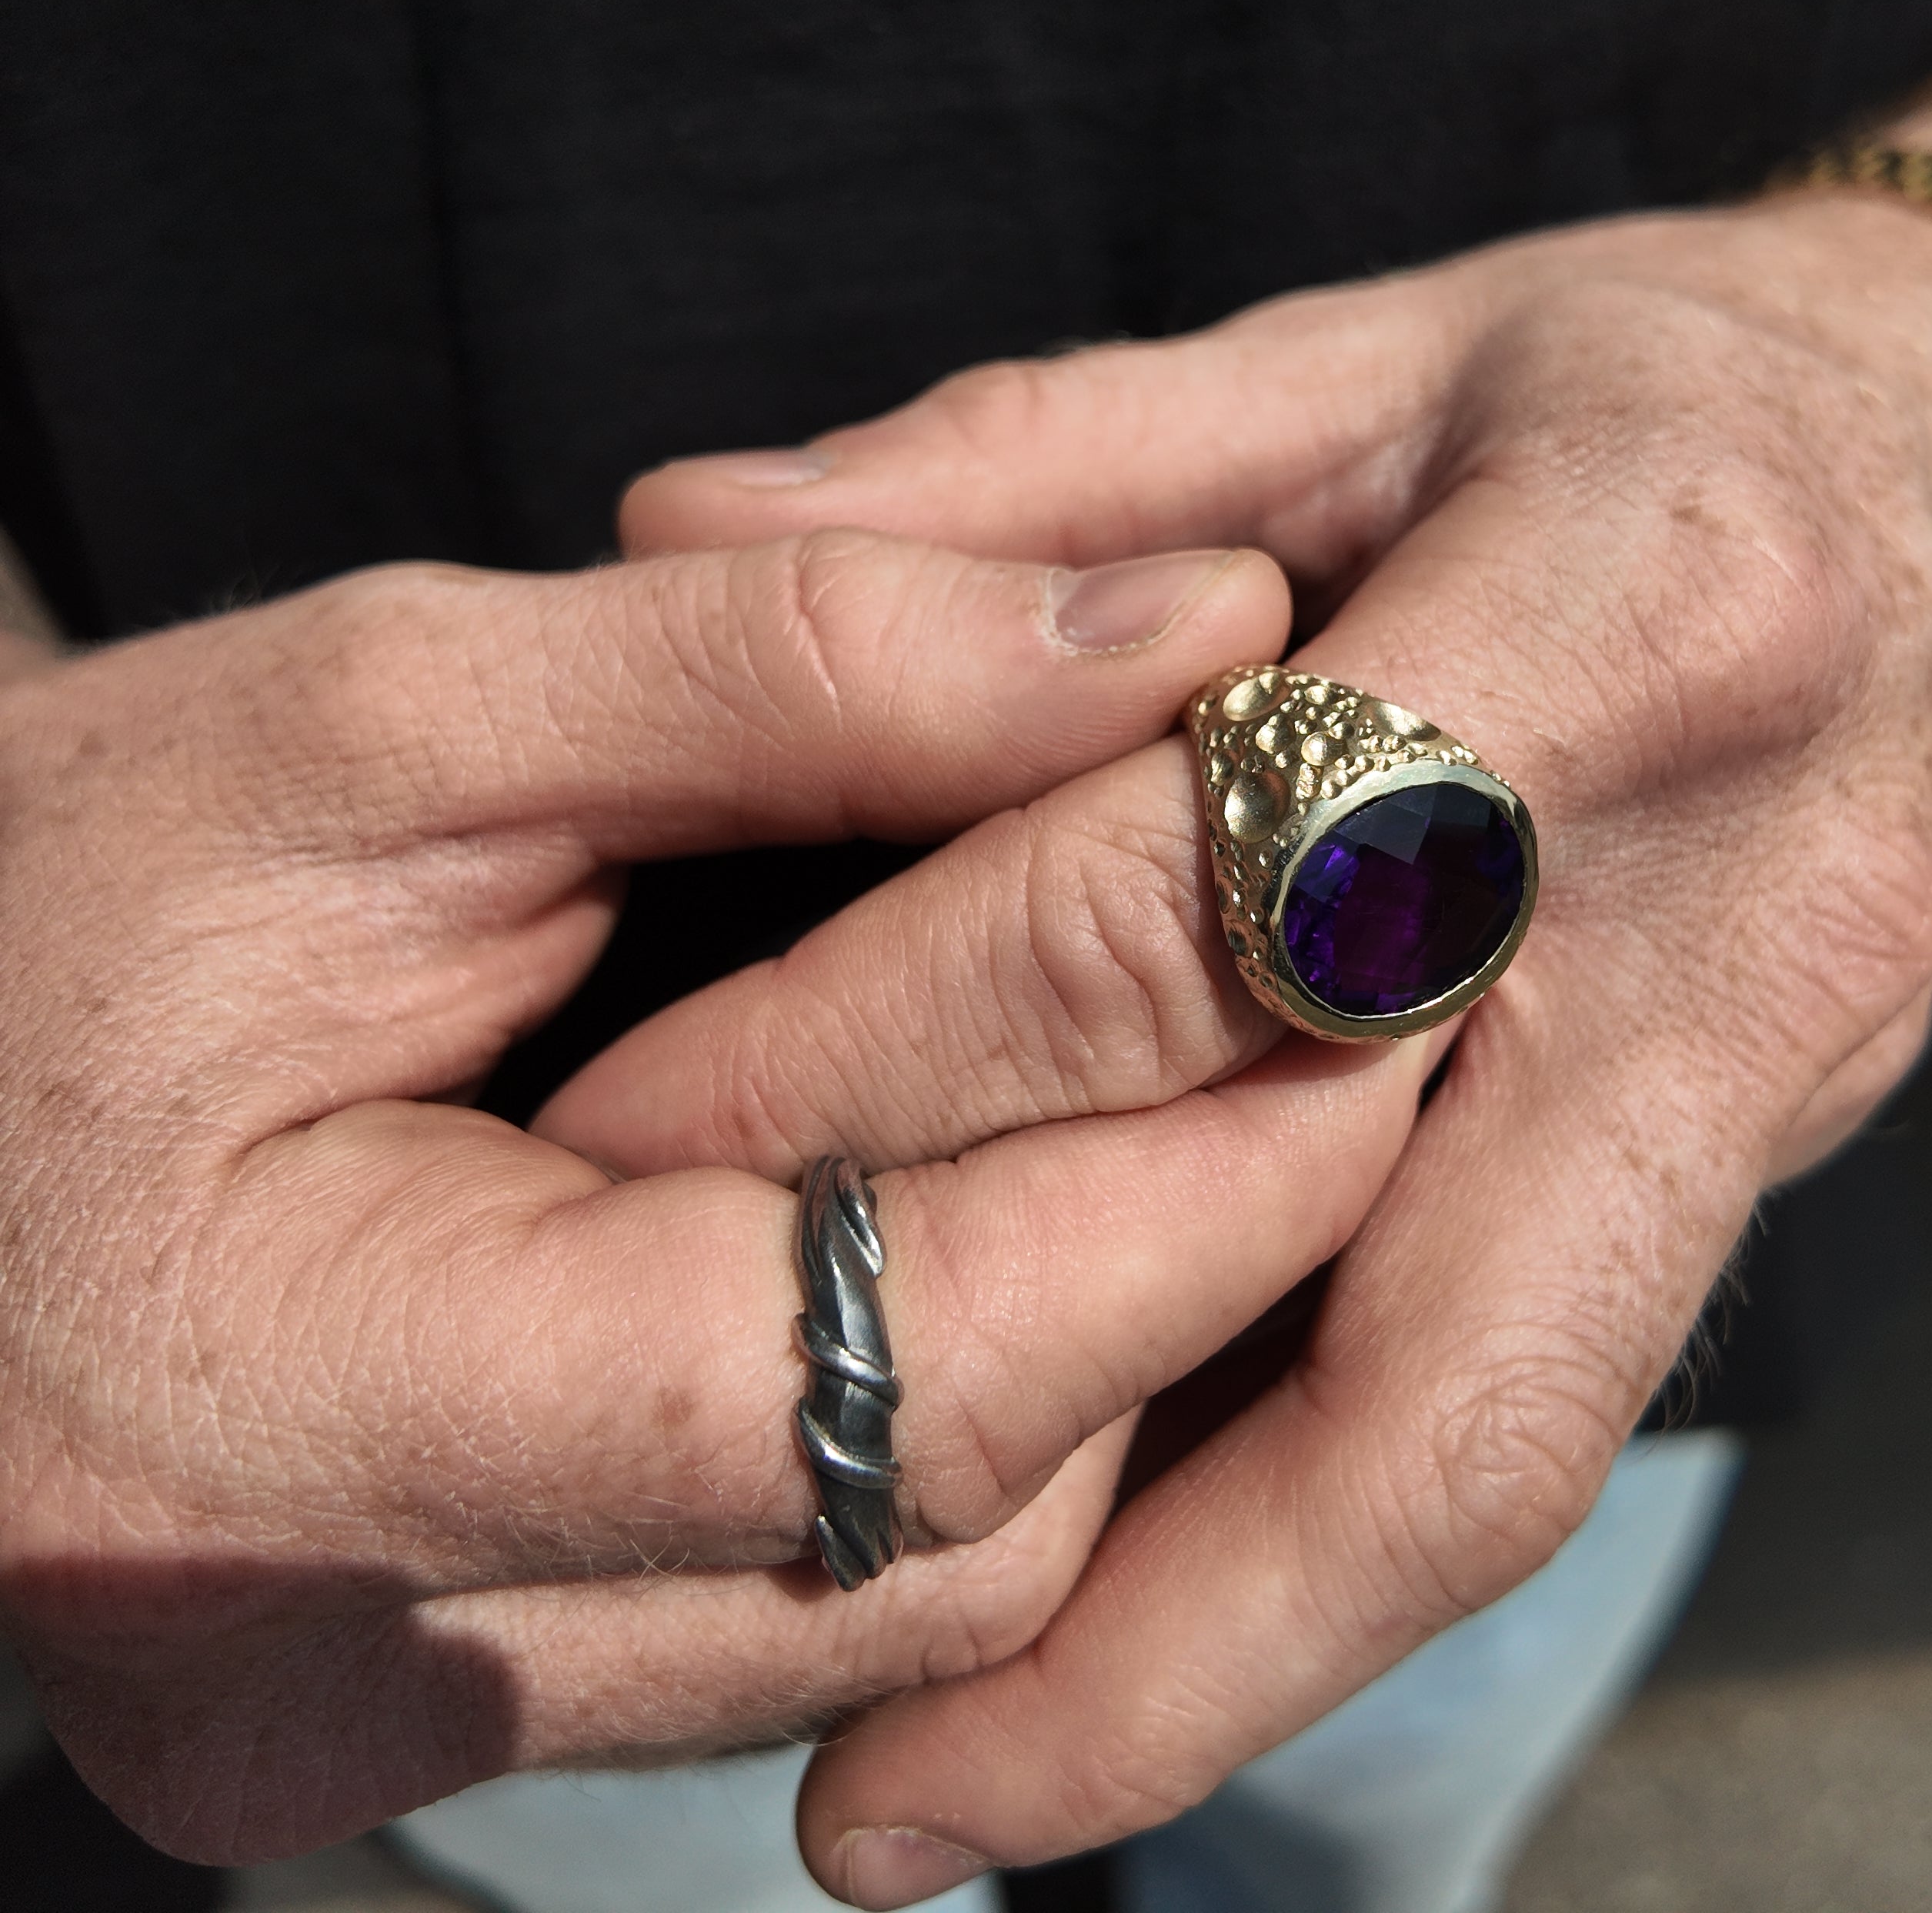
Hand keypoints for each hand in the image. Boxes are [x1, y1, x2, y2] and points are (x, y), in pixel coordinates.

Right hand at [0, 528, 1449, 1861]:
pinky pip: (834, 1589)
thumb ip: (794, 671)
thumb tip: (1199, 634)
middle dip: (1195, 1268)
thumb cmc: (46, 882)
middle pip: (957, 1529)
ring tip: (1218, 1088)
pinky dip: (981, 1396)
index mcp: (283, 1421)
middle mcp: (358, 1671)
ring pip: (936, 1595)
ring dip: (1116, 1339)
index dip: (1178, 1190)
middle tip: (1351, 1018)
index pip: (880, 1382)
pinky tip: (1031, 1207)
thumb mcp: (383, 713)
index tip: (1371, 983)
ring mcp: (412, 1724)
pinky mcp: (467, 1695)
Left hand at [618, 188, 1931, 1901]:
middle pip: (1442, 1334)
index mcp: (1633, 616)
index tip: (646, 1161)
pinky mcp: (1778, 1144)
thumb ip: (1024, 467)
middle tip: (840, 1763)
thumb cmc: (1627, 367)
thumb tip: (684, 531)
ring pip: (1512, 1442)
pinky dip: (1321, 1537)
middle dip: (1124, 1576)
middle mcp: (1739, 905)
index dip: (907, 1045)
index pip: (1219, 902)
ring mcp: (1786, 1063)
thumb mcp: (1341, 349)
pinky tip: (1125, 1617)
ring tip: (948, 1800)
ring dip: (1227, 1657)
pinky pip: (1541, 1388)